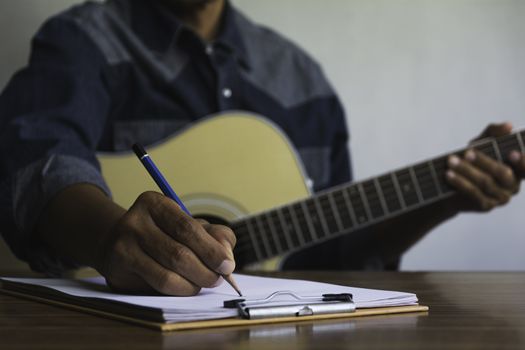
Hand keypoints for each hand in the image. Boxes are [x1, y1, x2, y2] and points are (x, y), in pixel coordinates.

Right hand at [96, 191, 236, 295]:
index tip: (227, 266)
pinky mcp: (119, 271)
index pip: (188, 228)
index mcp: (154, 203)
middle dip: (206, 271)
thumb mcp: (189, 224)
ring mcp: (123, 247)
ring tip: (204, 282)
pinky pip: (157, 287)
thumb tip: (227, 256)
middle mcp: (135, 222)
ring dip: (194, 284)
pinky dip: (180, 290)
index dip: (211, 250)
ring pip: (168, 275)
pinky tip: (187, 286)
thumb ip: (215, 235)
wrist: (117, 241)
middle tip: (218, 278)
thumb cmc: (163, 233)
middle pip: (179, 254)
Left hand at [446, 123, 524, 211]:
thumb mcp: (482, 144)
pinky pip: (474, 194)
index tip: (511, 152)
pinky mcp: (486, 206)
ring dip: (467, 171)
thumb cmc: (472, 159)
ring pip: (486, 183)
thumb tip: (508, 125)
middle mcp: (513, 185)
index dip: (522, 162)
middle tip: (466, 152)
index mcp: (518, 170)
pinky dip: (460, 183)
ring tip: (451, 162)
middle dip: (483, 161)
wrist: (452, 184)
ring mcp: (501, 198)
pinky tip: (449, 175)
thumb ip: (493, 133)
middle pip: (502, 173)